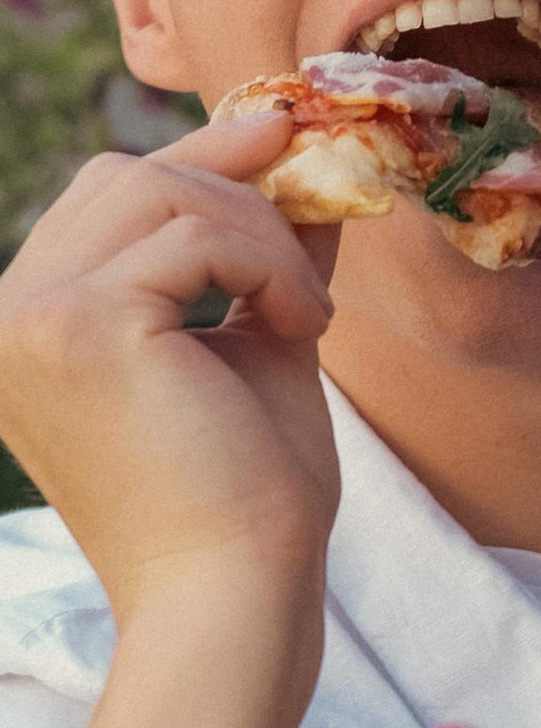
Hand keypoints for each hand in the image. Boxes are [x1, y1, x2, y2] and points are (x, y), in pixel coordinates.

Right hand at [0, 109, 337, 621]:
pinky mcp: (77, 325)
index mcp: (28, 326)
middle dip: (235, 185)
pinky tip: (305, 326)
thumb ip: (260, 258)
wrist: (236, 596)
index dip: (201, 161)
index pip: (109, 201)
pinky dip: (267, 265)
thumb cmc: (246, 496)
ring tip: (311, 315)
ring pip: (163, 194)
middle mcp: (3, 316)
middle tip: (322, 209)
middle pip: (125, 180)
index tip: (282, 131)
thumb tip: (300, 164)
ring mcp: (27, 318)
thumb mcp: (255, 347)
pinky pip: (194, 235)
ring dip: (263, 237)